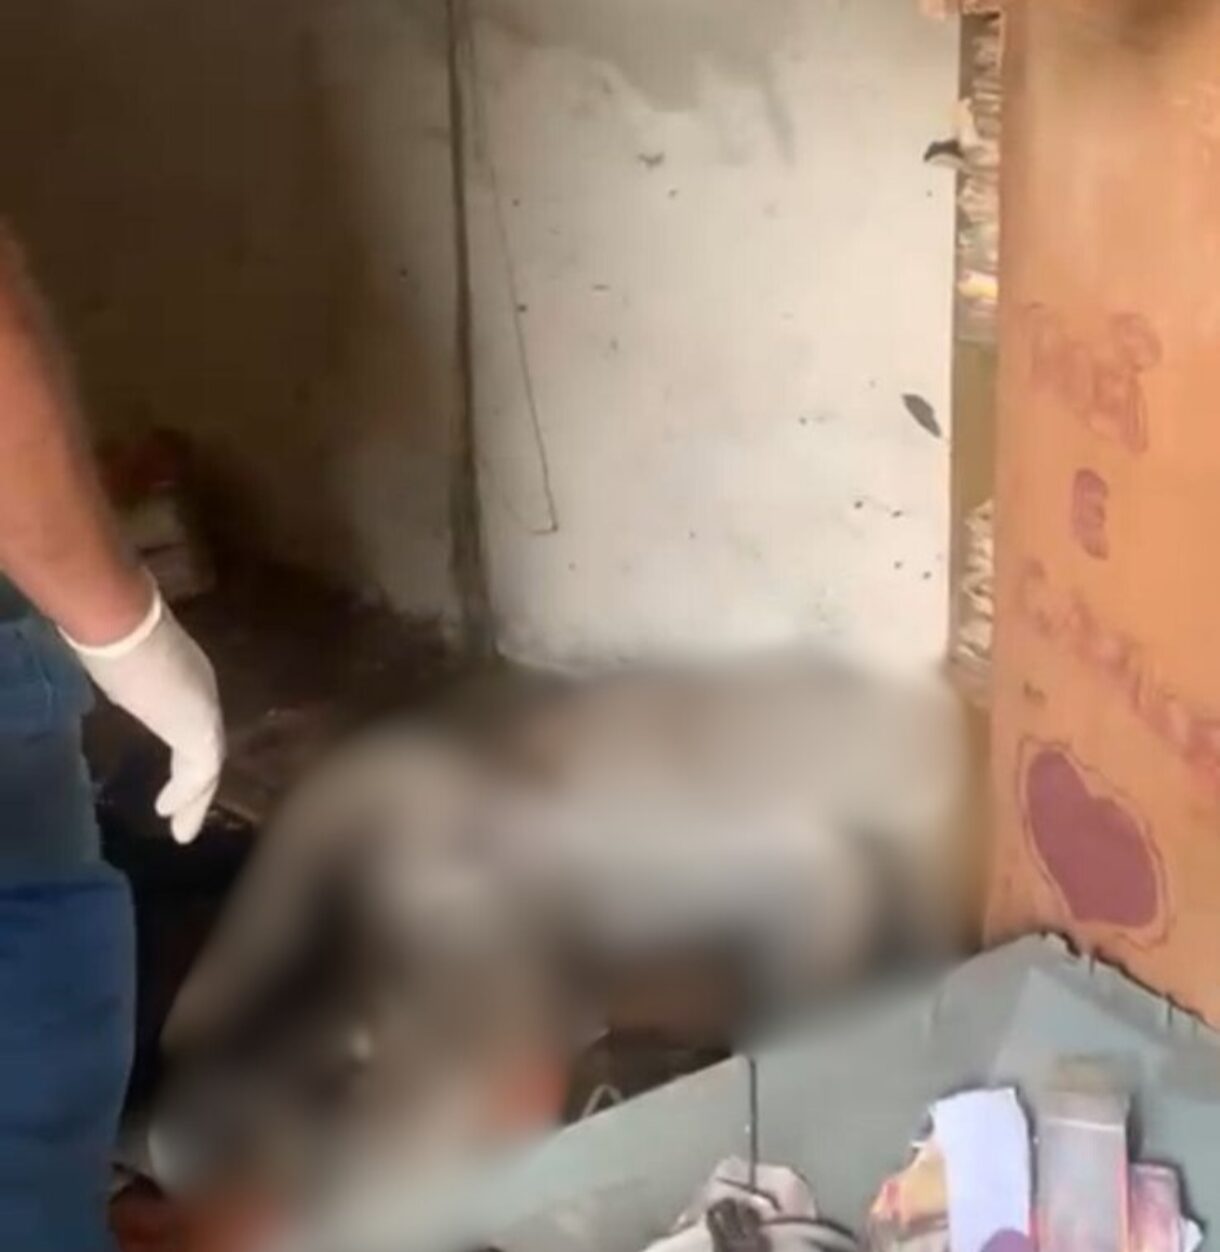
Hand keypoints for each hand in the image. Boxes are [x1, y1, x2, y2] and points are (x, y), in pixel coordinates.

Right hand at [65, 578, 224, 842]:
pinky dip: (189, 795)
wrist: (128, 625)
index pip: (192, 720)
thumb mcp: (121, 662)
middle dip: (198, 783)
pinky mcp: (200, 730)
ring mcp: (206, 710)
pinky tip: (170, 814)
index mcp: (186, 677)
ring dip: (196, 798)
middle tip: (187, 814)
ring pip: (208, 764)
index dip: (188, 749)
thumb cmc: (117, 633)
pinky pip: (201, 771)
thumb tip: (114, 677)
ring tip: (183, 830)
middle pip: (206, 747)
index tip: (179, 772)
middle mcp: (202, 693)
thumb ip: (129, 675)